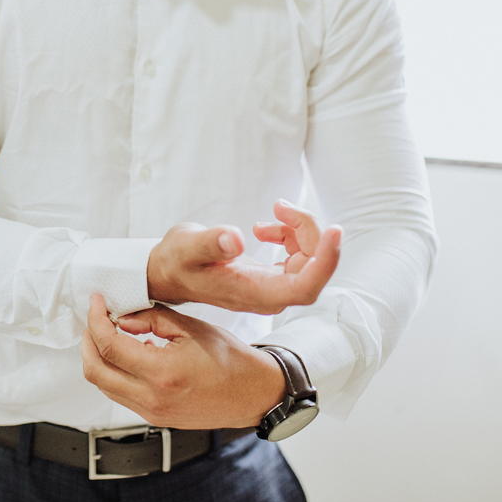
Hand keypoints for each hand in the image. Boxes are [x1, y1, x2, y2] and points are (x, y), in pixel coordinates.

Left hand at [81, 295, 284, 429]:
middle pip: (95, 371)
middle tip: (95, 318)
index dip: (96, 320)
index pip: (110, 346)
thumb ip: (152, 319)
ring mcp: (151, 412)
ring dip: (97, 357)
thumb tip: (121, 317)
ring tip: (106, 333)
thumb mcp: (191, 328)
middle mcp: (152, 398)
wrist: (252, 393)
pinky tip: (124, 353)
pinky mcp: (154, 418)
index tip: (97, 303)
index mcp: (163, 372)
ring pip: (104, 385)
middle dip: (87, 340)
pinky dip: (112, 372)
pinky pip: (119, 395)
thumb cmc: (230, 359)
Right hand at [147, 210, 341, 315]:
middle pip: (313, 269)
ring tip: (274, 211)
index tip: (333, 231)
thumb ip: (210, 244)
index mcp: (255, 294)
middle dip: (310, 233)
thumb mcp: (186, 247)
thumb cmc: (176, 262)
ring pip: (309, 260)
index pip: (305, 286)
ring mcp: (273, 286)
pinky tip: (267, 227)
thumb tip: (236, 239)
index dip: (326, 261)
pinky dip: (291, 235)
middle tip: (282, 206)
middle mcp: (270, 295)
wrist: (168, 272)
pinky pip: (298, 256)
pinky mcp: (272, 276)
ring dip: (300, 230)